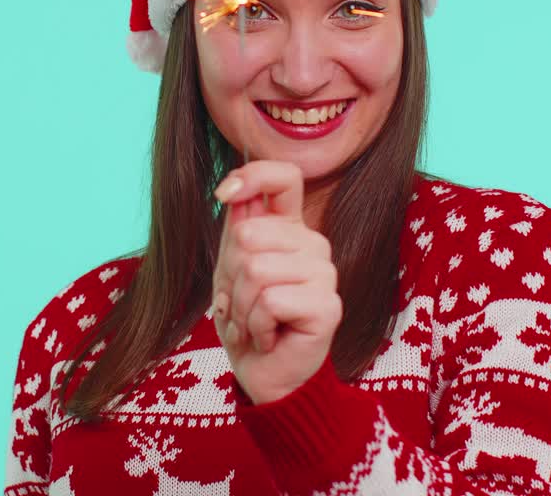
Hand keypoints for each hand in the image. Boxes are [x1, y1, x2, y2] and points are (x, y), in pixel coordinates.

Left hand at [211, 160, 341, 404]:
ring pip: (256, 269)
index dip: (251, 175)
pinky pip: (270, 301)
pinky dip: (256, 326)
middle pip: (249, 233)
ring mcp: (324, 273)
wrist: (265, 375)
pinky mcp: (328, 305)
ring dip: (241, 307)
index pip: (283, 177)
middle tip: (242, 304)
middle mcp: (312, 244)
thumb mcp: (232, 270)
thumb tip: (233, 193)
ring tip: (254, 324)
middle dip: (230, 276)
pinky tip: (269, 338)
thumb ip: (237, 228)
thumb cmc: (249, 322)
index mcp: (290, 229)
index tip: (223, 194)